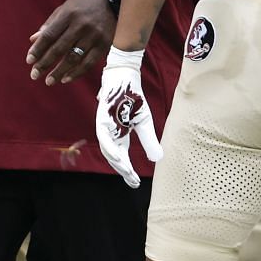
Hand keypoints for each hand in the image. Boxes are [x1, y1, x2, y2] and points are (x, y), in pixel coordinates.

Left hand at [28, 0, 115, 85]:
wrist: (111, 2)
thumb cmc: (82, 7)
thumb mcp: (64, 9)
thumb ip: (50, 25)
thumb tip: (33, 40)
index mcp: (68, 14)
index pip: (49, 35)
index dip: (38, 49)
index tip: (29, 61)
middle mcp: (81, 25)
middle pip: (60, 48)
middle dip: (45, 63)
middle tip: (35, 75)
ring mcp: (94, 35)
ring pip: (74, 58)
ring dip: (60, 72)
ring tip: (49, 81)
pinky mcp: (105, 44)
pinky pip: (89, 62)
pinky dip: (77, 72)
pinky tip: (66, 79)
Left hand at [96, 47, 161, 186]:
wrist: (126, 77)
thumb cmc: (133, 98)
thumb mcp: (145, 122)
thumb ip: (148, 140)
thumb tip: (157, 159)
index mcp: (119, 135)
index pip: (121, 157)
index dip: (127, 171)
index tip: (134, 183)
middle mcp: (109, 133)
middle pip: (113, 156)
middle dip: (123, 169)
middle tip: (132, 181)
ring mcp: (104, 125)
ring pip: (107, 148)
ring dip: (117, 161)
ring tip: (126, 172)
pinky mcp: (102, 117)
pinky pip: (104, 135)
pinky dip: (110, 147)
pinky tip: (118, 156)